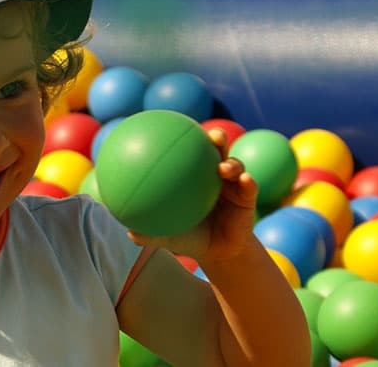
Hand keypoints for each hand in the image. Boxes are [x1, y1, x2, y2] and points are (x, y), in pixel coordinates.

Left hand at [126, 128, 258, 264]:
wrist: (218, 252)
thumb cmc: (189, 237)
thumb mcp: (167, 236)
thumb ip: (149, 233)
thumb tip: (127, 232)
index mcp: (195, 177)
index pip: (191, 152)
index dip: (186, 137)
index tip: (177, 125)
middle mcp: (216, 175)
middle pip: (216, 150)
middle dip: (216, 137)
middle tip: (211, 135)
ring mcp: (234, 185)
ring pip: (236, 165)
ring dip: (232, 162)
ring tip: (225, 166)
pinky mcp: (248, 198)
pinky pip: (249, 188)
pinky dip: (248, 182)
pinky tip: (245, 180)